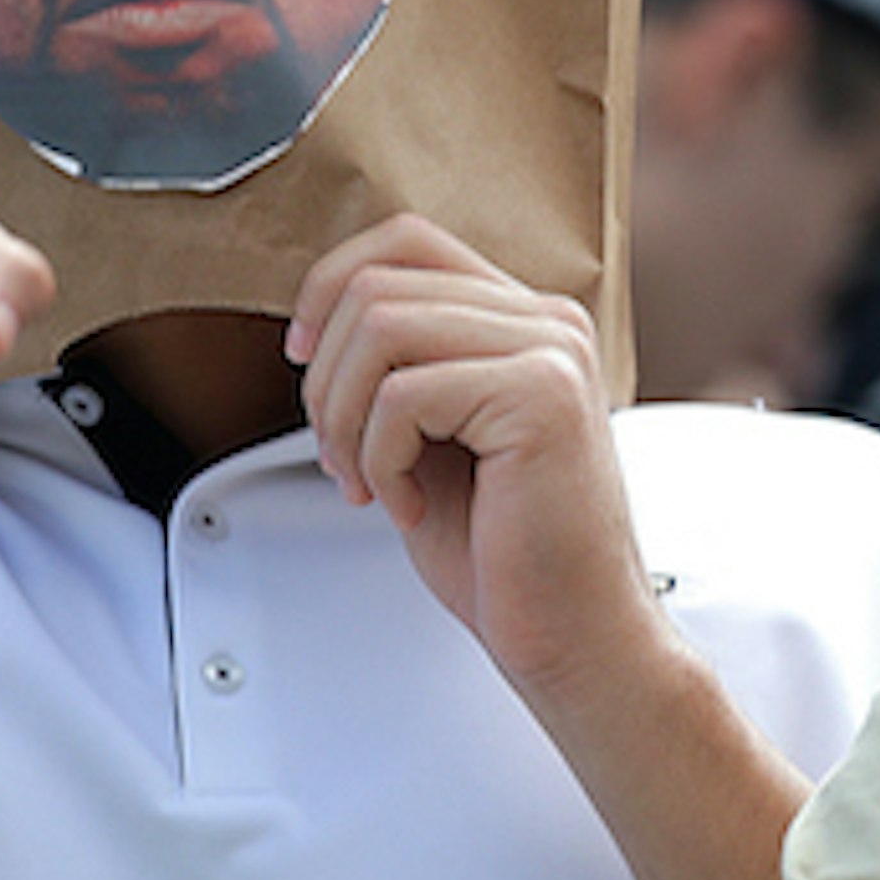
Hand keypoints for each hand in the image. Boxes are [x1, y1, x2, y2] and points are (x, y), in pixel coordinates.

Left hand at [287, 218, 650, 701]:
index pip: (406, 241)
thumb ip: (398, 368)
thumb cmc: (507, 555)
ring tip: (369, 481)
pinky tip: (406, 506)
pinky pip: (404, 394)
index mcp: (525, 322)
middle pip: (378, 283)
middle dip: (325, 378)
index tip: (304, 357)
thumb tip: (317, 324)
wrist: (575, 637)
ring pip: (380, 326)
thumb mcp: (432, 438)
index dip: (331, 286)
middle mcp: (546, 322)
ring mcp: (550, 352)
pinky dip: (379, 459)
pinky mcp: (542, 396)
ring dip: (344, 418)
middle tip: (339, 457)